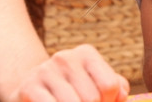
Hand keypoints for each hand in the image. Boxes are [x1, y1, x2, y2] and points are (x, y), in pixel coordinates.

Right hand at [9, 44, 128, 101]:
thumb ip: (115, 87)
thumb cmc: (70, 89)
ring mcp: (45, 71)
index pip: (110, 85)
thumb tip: (122, 95)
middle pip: (92, 98)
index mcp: (86, 54)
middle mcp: (65, 58)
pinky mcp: (29, 88)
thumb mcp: (93, 82)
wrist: (29, 87)